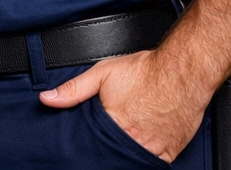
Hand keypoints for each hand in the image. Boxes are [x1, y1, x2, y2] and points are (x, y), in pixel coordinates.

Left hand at [38, 50, 210, 162]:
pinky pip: (154, 165)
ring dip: (125, 157)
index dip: (86, 146)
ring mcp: (153, 149)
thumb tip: (47, 99)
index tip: (84, 146)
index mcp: (112, 125)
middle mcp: (132, 141)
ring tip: (120, 146)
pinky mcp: (170, 151)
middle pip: (112, 156)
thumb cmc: (146, 72)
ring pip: (132, 162)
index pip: (92, 146)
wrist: (183, 71)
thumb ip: (73, 89)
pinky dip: (146, 161)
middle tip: (105, 143)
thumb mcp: (102, 74)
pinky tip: (139, 152)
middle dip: (105, 152)